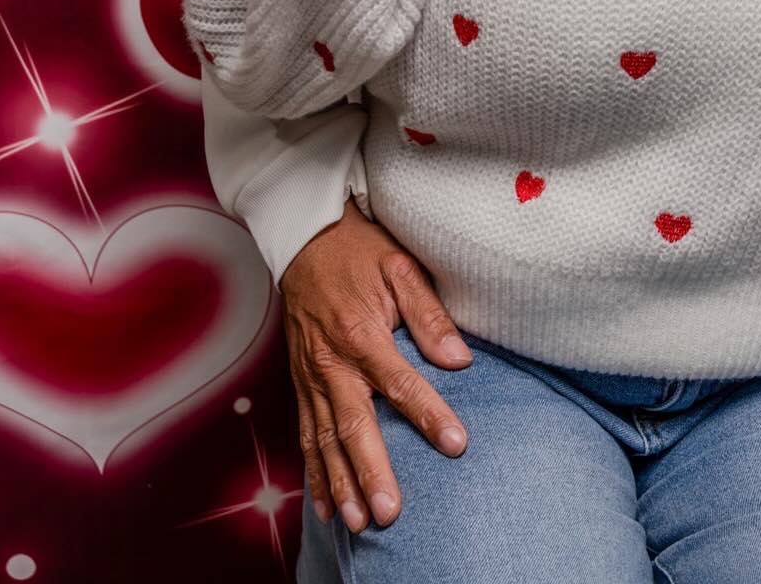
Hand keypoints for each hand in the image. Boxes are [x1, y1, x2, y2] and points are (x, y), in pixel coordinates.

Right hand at [280, 200, 471, 531]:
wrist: (303, 237)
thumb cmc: (358, 248)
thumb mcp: (399, 266)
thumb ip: (428, 314)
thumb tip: (459, 360)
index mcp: (359, 330)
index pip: (400, 381)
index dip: (429, 413)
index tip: (456, 444)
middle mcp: (330, 361)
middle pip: (354, 425)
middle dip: (372, 472)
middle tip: (390, 513)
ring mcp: (311, 376)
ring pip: (325, 440)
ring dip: (340, 484)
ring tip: (358, 523)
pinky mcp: (300, 383)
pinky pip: (305, 435)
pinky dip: (315, 473)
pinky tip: (326, 507)